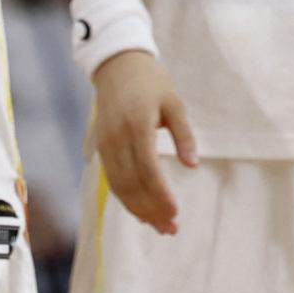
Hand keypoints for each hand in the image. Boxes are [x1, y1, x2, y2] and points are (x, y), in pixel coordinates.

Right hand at [90, 49, 196, 233]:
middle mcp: (117, 138)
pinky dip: (125, 198)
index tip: (175, 213)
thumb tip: (192, 165)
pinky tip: (140, 210)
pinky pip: (111, 179)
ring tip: (158, 226)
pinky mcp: (101, 146)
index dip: (160, 194)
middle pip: (131, 184)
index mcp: (137, 126)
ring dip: (137, 209)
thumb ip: (184, 135)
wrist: (116, 64)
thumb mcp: (174, 104)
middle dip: (150, 209)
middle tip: (170, 228)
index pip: (148, 169)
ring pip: (118, 185)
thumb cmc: (151, 82)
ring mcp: (105, 143)